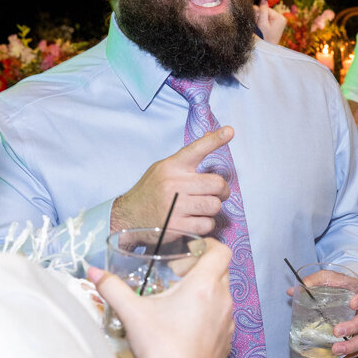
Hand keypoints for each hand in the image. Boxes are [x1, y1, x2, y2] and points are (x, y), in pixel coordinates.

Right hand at [89, 238, 233, 357]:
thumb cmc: (160, 345)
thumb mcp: (132, 312)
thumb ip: (112, 288)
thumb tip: (93, 272)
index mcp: (204, 285)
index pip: (221, 251)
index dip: (209, 246)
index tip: (192, 250)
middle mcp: (223, 299)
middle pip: (221, 272)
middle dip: (202, 268)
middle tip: (179, 275)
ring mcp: (228, 321)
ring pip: (223, 296)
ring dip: (206, 293)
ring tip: (179, 301)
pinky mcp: (227, 340)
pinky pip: (222, 318)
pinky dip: (209, 315)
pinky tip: (187, 326)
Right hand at [111, 127, 233, 234]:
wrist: (128, 217)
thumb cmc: (151, 191)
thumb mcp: (163, 169)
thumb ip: (187, 156)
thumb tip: (209, 134)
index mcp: (171, 166)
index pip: (196, 149)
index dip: (214, 140)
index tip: (229, 131)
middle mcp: (173, 184)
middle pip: (217, 184)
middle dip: (222, 191)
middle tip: (216, 194)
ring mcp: (174, 206)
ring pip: (214, 205)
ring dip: (212, 209)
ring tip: (201, 208)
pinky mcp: (176, 226)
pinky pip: (207, 224)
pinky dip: (205, 224)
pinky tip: (194, 220)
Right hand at [255, 0, 286, 45]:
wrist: (267, 49)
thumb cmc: (265, 37)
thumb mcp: (262, 23)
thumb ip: (262, 11)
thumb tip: (263, 0)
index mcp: (280, 17)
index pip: (266, 9)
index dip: (258, 13)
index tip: (255, 19)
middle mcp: (281, 18)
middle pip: (266, 12)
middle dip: (259, 16)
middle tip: (258, 25)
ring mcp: (279, 22)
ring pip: (265, 15)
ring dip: (260, 19)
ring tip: (260, 28)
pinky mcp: (276, 25)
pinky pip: (267, 20)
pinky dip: (262, 22)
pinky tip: (261, 28)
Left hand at [293, 275, 357, 357]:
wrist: (345, 292)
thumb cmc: (338, 284)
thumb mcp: (326, 278)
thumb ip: (312, 281)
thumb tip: (291, 291)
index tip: (353, 304)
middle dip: (354, 326)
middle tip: (337, 331)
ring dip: (352, 345)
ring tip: (336, 349)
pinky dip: (349, 354)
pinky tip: (337, 356)